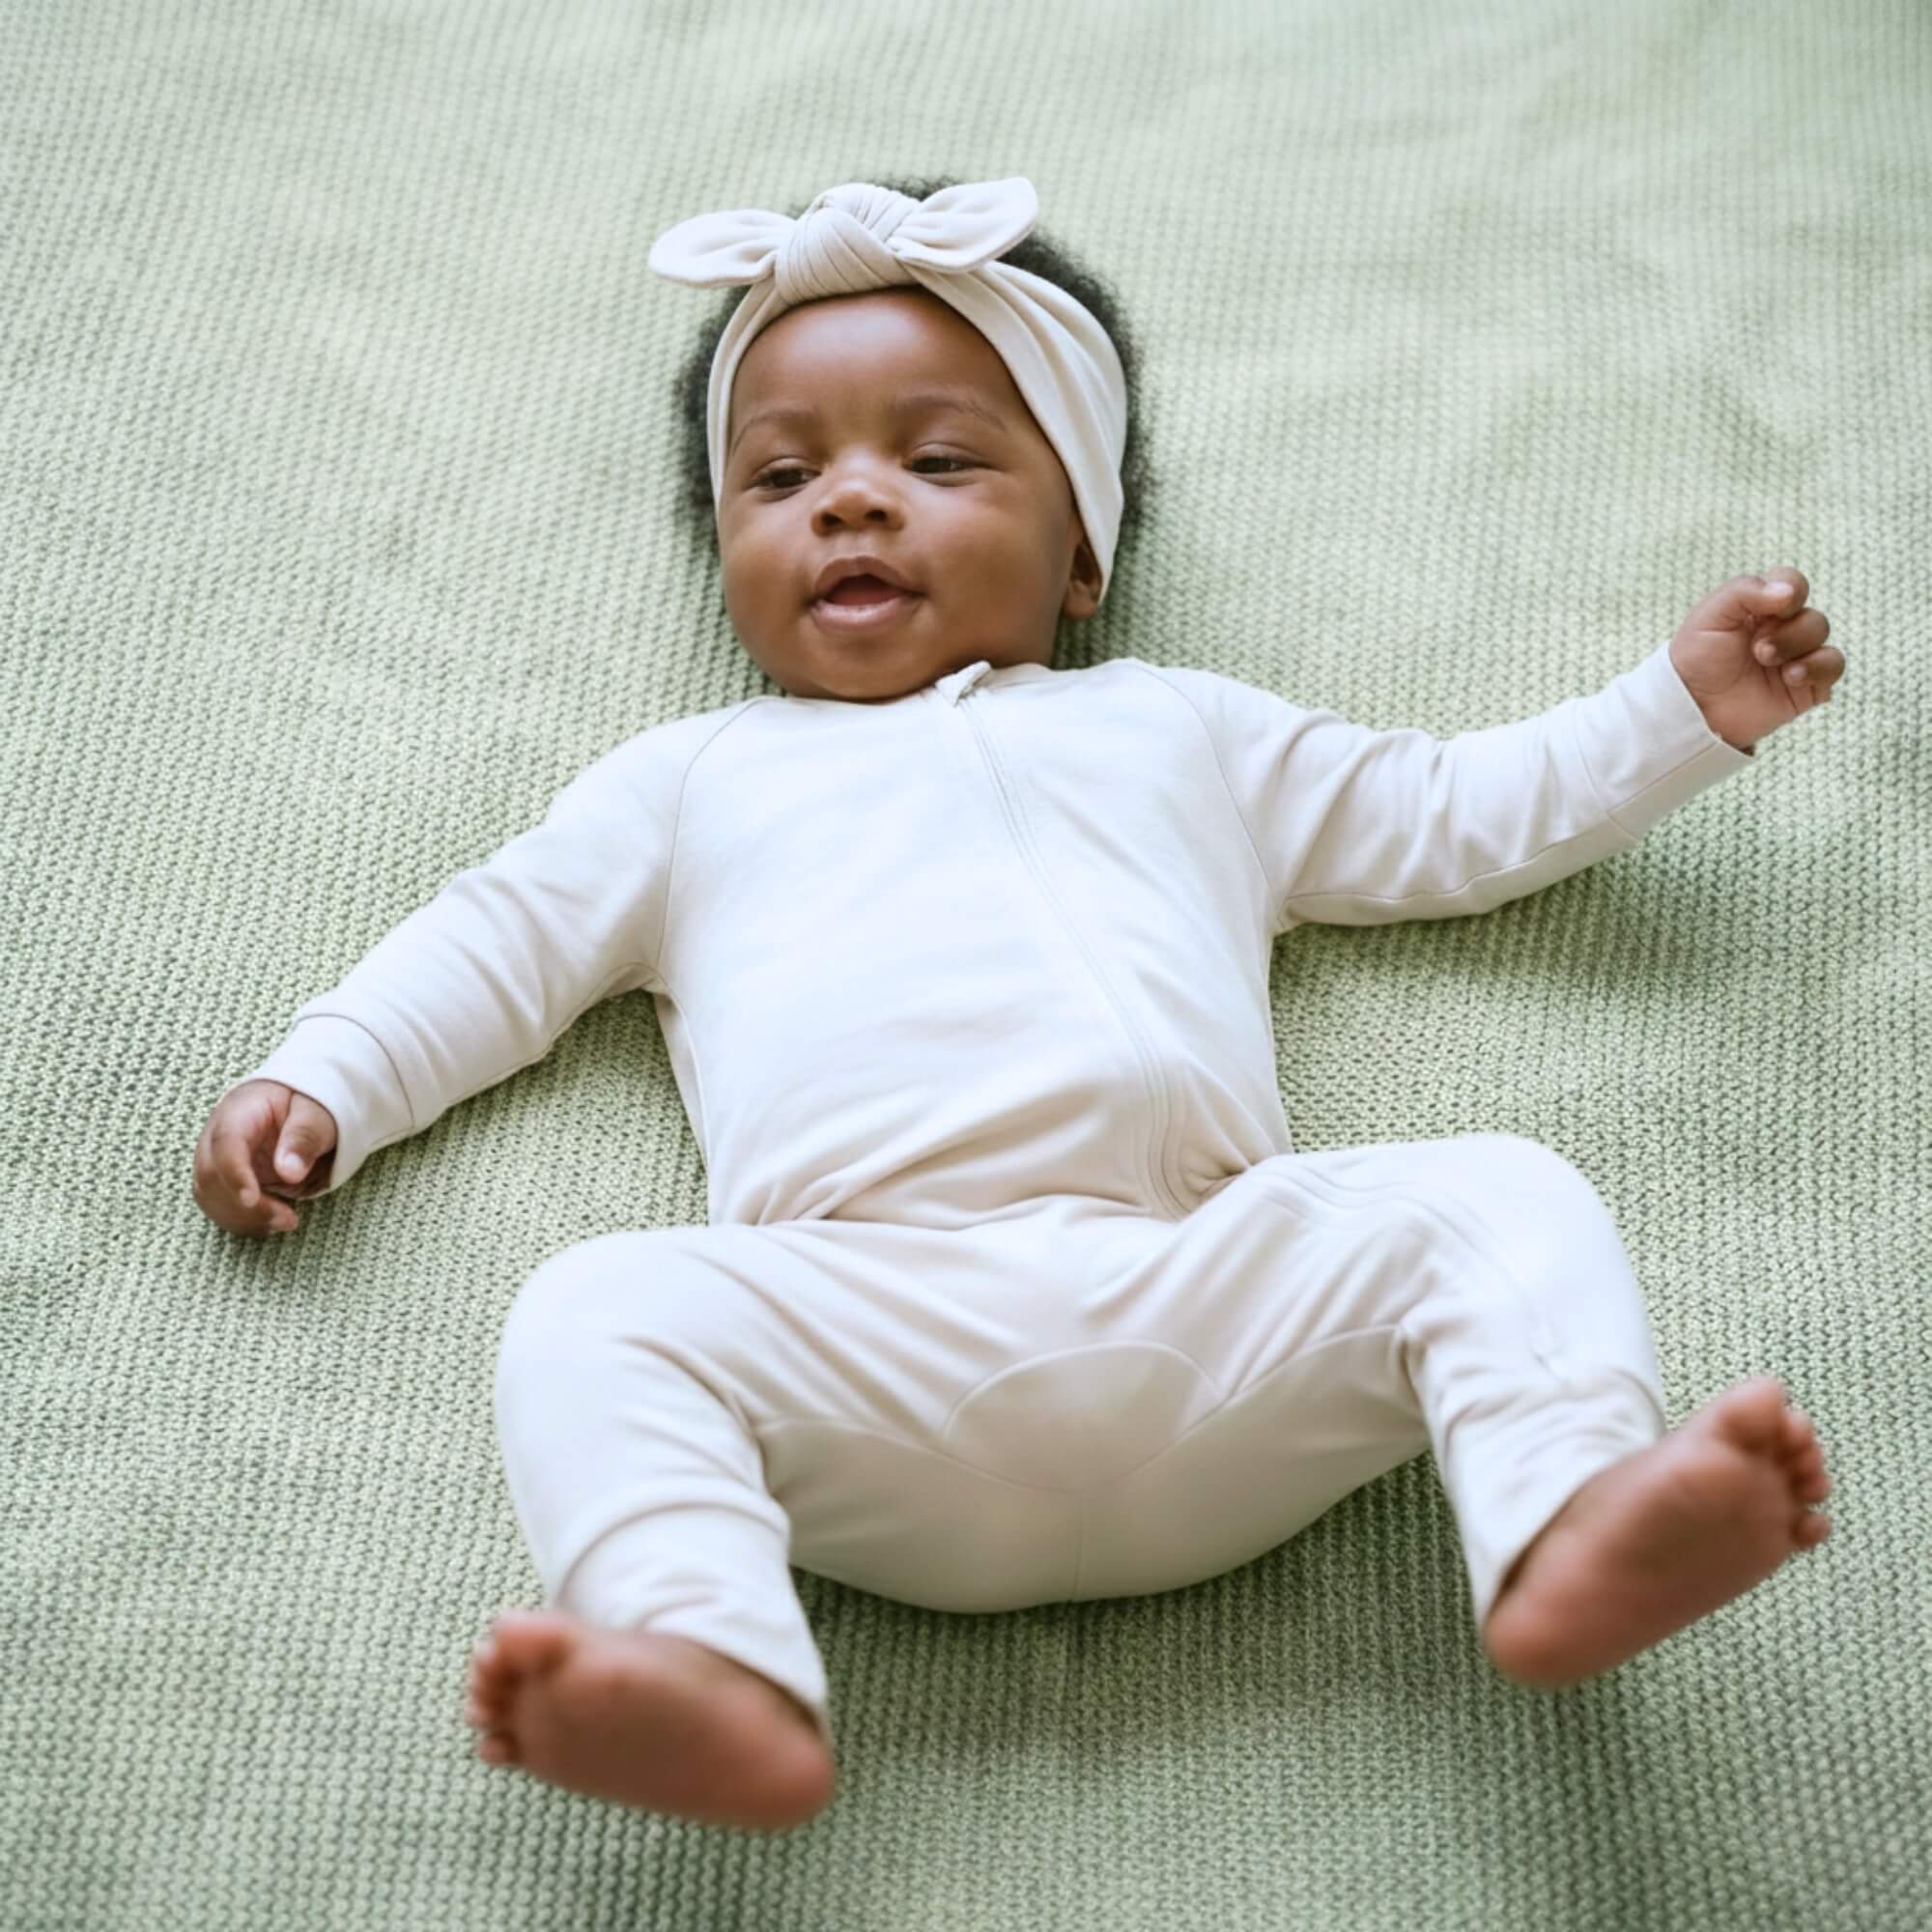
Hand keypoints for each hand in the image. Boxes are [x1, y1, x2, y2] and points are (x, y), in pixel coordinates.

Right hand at [191, 1079, 338, 1235]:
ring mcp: (216, 1161)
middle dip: (245, 1206)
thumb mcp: (318, 1113)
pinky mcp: (223, 1182)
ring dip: (246, 1219)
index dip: (234, 1173)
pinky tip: (274, 1223)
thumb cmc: (308, 1105)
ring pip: (211, 1197)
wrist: (299, 1109)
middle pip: (211, 1176)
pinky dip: (245, 1223)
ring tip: (287, 1221)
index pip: (225, 1143)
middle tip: (288, 1218)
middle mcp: (217, 1137)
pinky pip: (221, 1208)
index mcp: (239, 1112)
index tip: (251, 1199)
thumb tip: (289, 1173)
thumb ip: (305, 1137)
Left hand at [1667, 568, 1843, 753]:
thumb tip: (1789, 592)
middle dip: (1786, 631)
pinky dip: (1817, 667)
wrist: (1694, 708)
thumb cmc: (1697, 659)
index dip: (1790, 590)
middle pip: (1809, 613)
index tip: (1773, 609)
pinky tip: (1790, 678)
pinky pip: (1833, 665)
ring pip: (1821, 633)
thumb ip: (1744, 590)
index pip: (1792, 583)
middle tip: (1758, 651)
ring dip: (1796, 645)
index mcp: (1760, 607)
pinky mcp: (1808, 683)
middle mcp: (1782, 628)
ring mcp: (1797, 655)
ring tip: (1767, 663)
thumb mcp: (1710, 616)